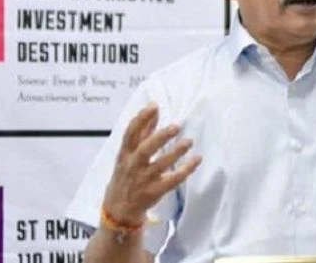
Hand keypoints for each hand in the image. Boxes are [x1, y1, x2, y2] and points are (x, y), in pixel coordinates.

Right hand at [102, 102, 201, 224]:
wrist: (118, 208)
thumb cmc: (126, 174)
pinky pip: (172, 181)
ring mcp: (143, 180)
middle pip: (144, 150)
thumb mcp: (128, 154)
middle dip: (159, 138)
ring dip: (175, 153)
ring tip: (189, 141)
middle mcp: (133, 166)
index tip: (154, 106)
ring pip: (160, 166)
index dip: (141, 119)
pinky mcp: (154, 192)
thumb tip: (154, 109)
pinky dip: (186, 170)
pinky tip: (197, 159)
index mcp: (124, 154)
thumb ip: (142, 131)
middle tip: (176, 126)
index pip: (130, 134)